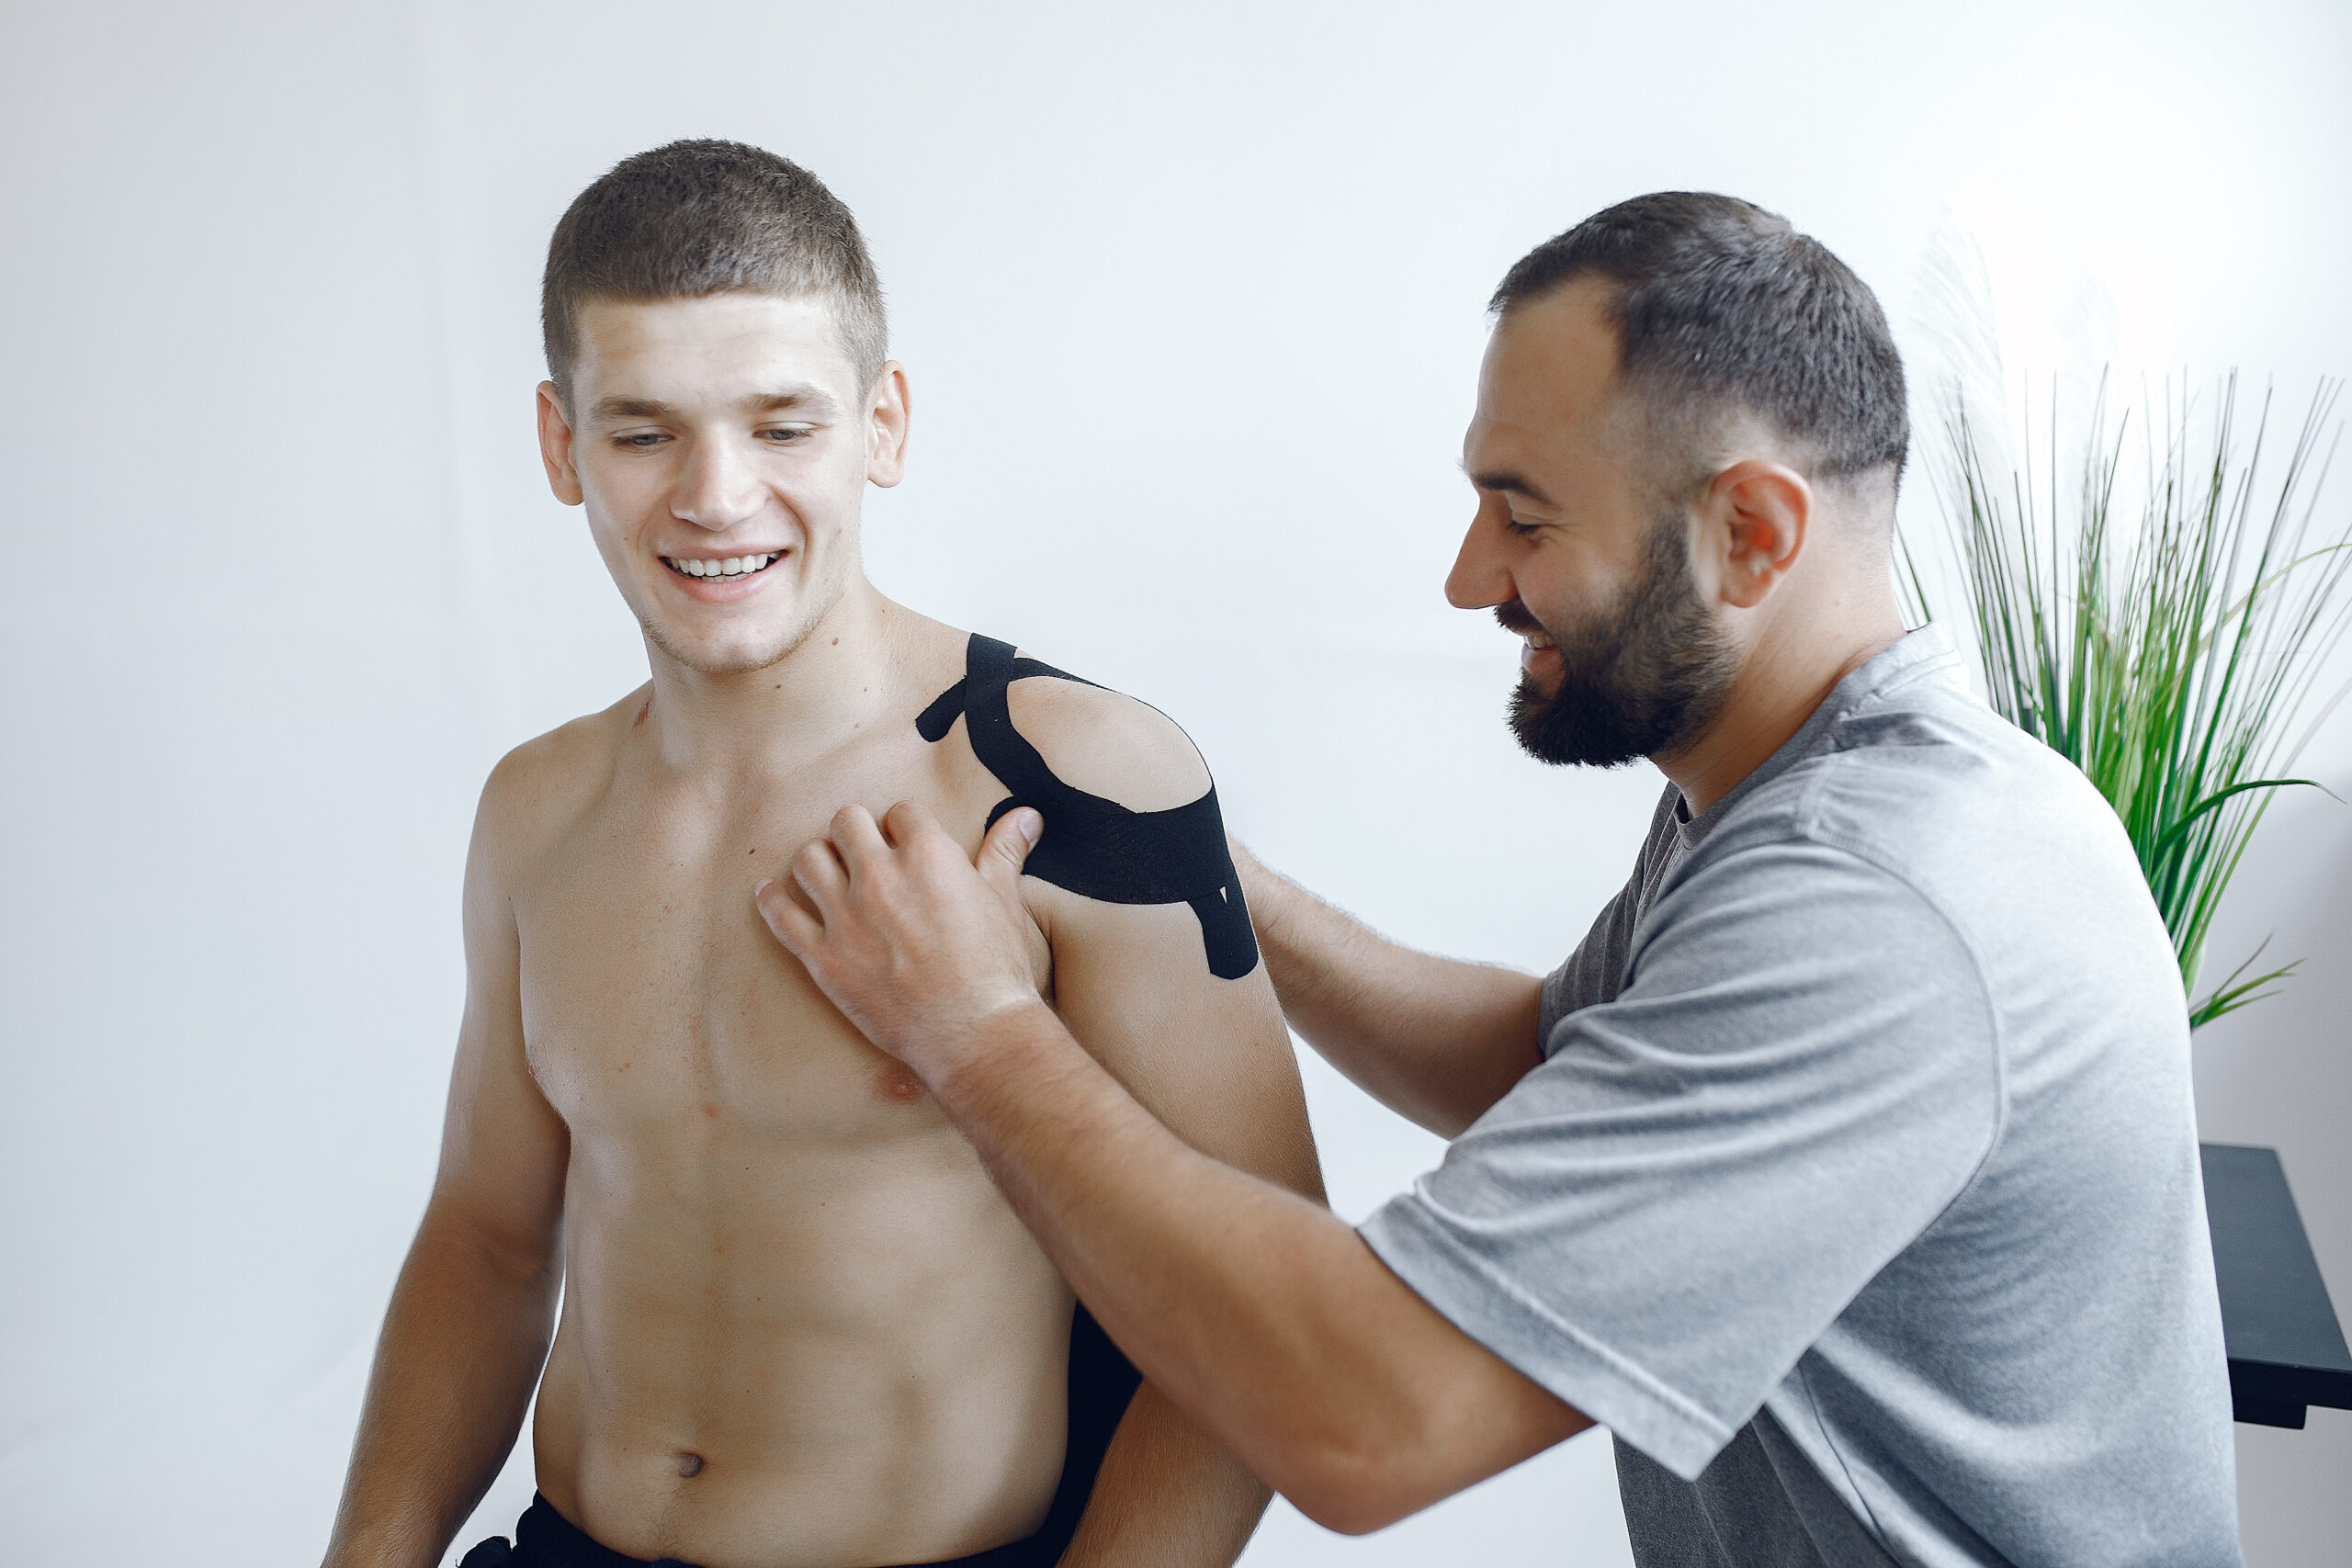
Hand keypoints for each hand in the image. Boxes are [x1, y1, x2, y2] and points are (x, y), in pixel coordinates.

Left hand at [756, 801, 1051, 1079]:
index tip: (905, 846)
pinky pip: (780, 915)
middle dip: (856, 835)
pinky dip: (772, 900)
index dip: (904, 828)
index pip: (901, 812)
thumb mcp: (1005, 901)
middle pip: (846, 823)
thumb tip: (1027, 814)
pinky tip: (774, 894)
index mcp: (928, 855)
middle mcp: (881, 876)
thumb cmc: (997, 969)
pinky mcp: (824, 957)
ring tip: (827, 875)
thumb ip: (1005, 851)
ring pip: (808, 859)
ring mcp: (847, 916)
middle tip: (864, 857)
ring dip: (817, 862)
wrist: (975, 1033)